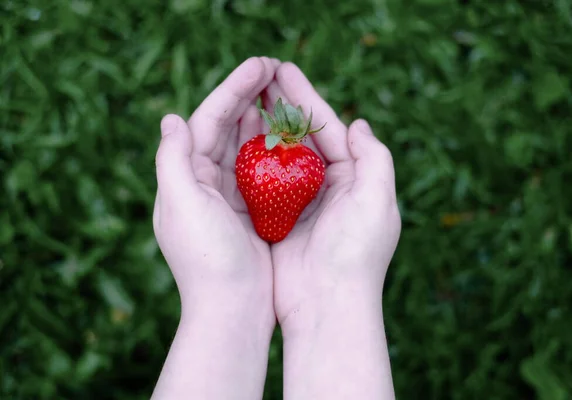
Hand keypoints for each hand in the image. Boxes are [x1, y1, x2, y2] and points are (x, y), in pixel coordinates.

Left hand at [151, 57, 278, 399]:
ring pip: (243, 146)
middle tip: (272, 69)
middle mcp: (201, 183)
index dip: (231, 89)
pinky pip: (260, 170)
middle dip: (247, 97)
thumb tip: (170, 117)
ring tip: (279, 91)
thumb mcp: (182, 205)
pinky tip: (287, 134)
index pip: (206, 121)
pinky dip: (272, 149)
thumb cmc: (207, 259)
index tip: (259, 65)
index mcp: (183, 177)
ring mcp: (226, 198)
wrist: (231, 310)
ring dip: (260, 118)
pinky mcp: (248, 212)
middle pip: (225, 128)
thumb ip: (172, 160)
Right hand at [263, 63, 400, 399]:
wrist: (327, 306)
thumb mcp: (377, 200)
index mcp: (355, 180)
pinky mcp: (279, 221)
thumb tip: (358, 123)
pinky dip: (252, 161)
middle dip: (282, 106)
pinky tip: (236, 141)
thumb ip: (373, 158)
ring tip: (245, 99)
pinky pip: (264, 183)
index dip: (306, 97)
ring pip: (280, 157)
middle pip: (302, 138)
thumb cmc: (355, 253)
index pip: (328, 128)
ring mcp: (302, 205)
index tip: (283, 69)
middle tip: (260, 76)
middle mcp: (329, 189)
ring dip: (264, 128)